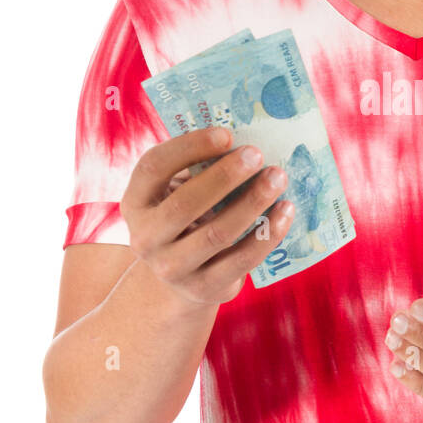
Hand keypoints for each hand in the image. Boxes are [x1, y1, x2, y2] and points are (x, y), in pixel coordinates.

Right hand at [121, 125, 294, 307]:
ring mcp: (172, 268)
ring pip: (217, 233)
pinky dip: (267, 235)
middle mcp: (146, 237)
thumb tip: (246, 139)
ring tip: (278, 178)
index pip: (154, 167)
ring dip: (252, 202)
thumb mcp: (178, 193)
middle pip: (186, 203)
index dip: (189, 147)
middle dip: (225, 176)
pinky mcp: (204, 288)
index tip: (226, 134)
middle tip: (258, 154)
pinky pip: (241, 260)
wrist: (182, 280)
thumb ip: (198, 169)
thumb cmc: (187, 219)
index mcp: (136, 202)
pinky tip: (286, 212)